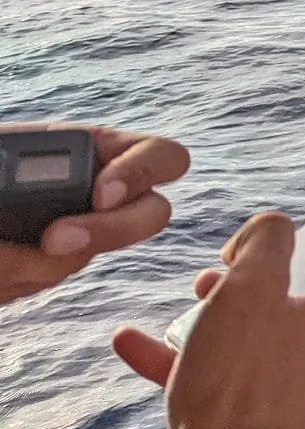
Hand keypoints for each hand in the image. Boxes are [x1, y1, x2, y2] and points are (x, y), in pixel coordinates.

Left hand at [0, 123, 188, 304]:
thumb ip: (26, 179)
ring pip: (82, 258)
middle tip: (54, 239)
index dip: (143, 174)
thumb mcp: (3, 155)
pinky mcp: (39, 268)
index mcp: (95, 149)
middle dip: (109, 231)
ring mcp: (73, 234)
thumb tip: (54, 240)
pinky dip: (10, 274)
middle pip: (152, 215)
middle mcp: (96, 192)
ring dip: (32, 261)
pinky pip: (40, 280)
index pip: (164, 157)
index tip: (98, 194)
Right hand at [112, 212, 304, 428]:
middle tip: (234, 261)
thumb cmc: (242, 383)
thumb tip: (274, 229)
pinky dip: (193, 352)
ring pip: (272, 326)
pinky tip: (137, 344)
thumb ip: (265, 242)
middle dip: (279, 268)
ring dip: (231, 307)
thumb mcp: (248, 287)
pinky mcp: (272, 410)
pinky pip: (235, 367)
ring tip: (193, 298)